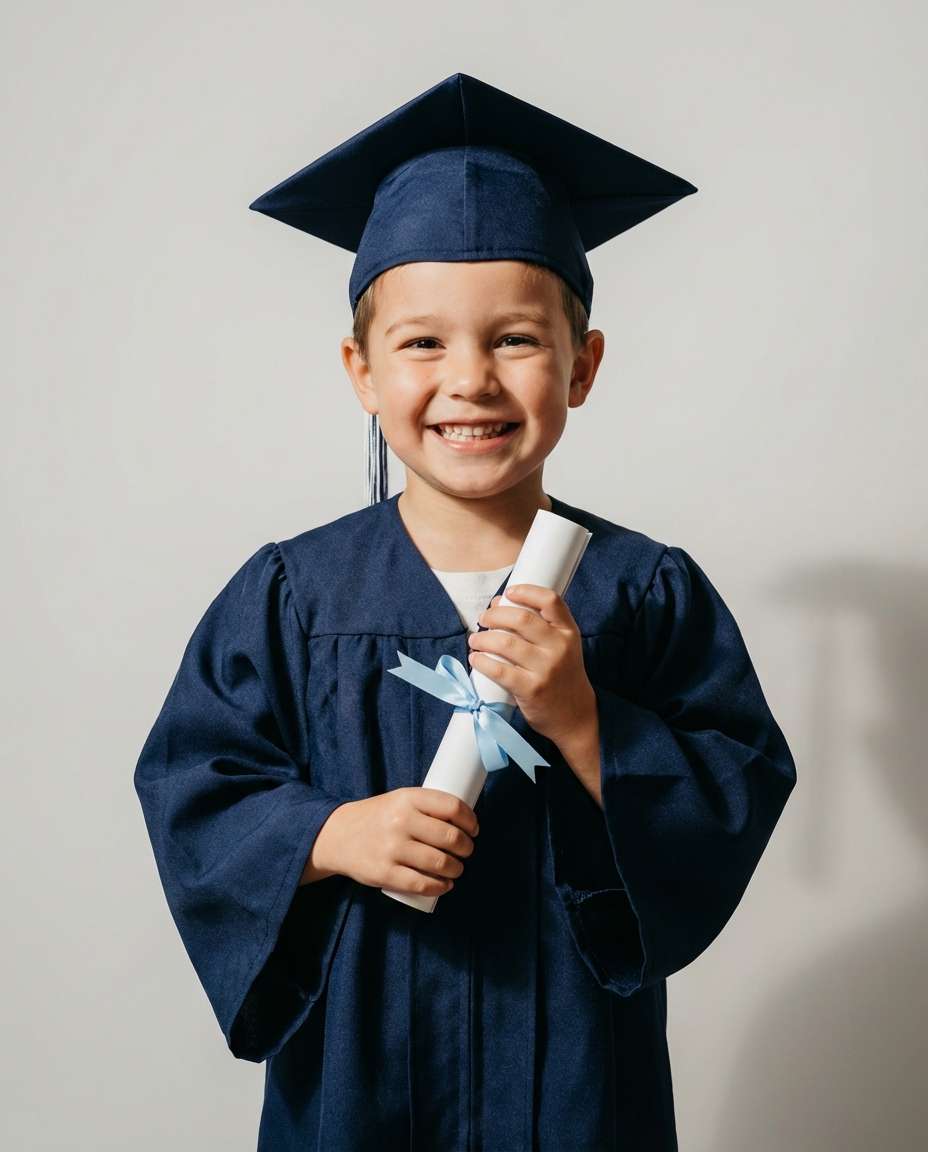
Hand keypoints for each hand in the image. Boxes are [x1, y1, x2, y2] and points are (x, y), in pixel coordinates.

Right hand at [306, 787, 478, 896]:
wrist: (338, 835)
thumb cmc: (378, 817)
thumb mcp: (399, 800)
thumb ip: (426, 807)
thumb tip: (464, 821)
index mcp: (407, 797)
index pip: (452, 807)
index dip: (470, 820)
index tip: (474, 829)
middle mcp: (400, 821)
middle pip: (450, 837)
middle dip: (467, 848)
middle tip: (467, 851)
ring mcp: (391, 848)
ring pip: (439, 863)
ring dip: (456, 869)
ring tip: (457, 868)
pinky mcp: (384, 873)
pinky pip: (421, 884)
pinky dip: (440, 887)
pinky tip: (445, 884)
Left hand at [466, 585, 595, 747]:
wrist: (575, 716)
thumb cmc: (562, 676)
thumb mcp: (563, 647)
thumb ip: (539, 626)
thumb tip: (498, 604)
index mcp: (568, 632)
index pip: (550, 601)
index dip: (526, 591)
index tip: (509, 593)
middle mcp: (559, 647)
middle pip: (521, 618)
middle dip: (494, 615)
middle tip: (483, 618)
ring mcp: (545, 669)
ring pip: (505, 643)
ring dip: (483, 638)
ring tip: (475, 640)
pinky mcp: (531, 689)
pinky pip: (498, 670)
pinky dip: (481, 661)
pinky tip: (476, 659)